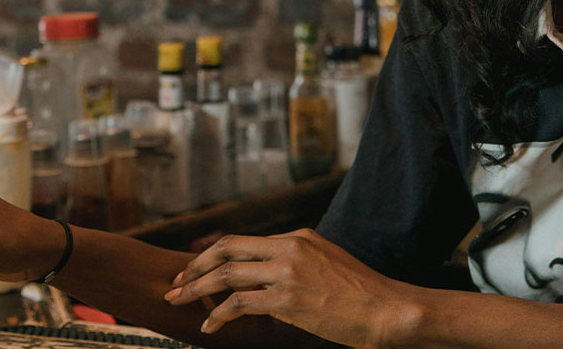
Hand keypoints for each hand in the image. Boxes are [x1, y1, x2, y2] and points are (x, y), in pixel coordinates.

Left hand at [164, 228, 420, 347]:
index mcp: (299, 237)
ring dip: (196, 288)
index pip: (244, 240)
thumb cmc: (362, 295)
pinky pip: (240, 303)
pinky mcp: (288, 298)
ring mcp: (288, 271)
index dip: (213, 254)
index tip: (194, 268)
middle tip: (175, 282)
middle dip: (195, 266)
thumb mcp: (329, 263)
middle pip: (228, 249)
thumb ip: (299, 262)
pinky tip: (210, 324)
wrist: (387, 309)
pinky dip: (219, 313)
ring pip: (227, 273)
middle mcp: (290, 247)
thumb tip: (273, 278)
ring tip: (178, 301)